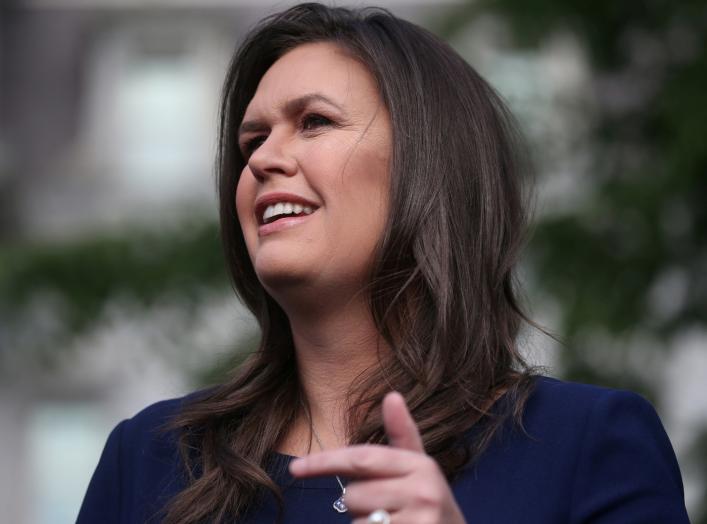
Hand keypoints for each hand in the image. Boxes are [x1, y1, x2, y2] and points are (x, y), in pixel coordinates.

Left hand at [289, 392, 466, 523]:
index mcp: (421, 465)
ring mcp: (420, 521)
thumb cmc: (431, 506)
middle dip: (357, 505)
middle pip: (352, 495)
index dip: (324, 461)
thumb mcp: (420, 469)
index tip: (295, 467)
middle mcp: (423, 491)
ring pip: (357, 522)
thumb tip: (392, 395)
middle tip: (386, 510)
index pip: (361, 458)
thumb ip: (402, 435)